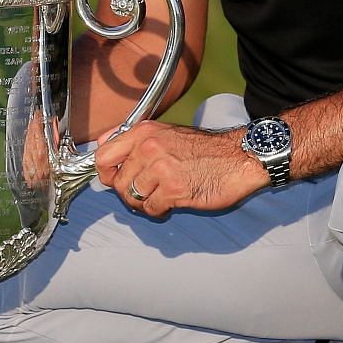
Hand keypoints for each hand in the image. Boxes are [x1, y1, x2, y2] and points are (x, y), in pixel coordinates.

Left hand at [94, 120, 267, 217]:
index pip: (103, 155)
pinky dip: (159, 210)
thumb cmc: (205, 148)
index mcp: (144, 132)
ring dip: (144, 203)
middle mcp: (149, 148)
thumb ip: (135, 140)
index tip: (114, 179)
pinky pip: (150, 208)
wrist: (239, 157)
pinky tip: (172, 202)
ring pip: (132, 197)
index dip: (105, 173)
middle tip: (146, 192)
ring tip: (160, 197)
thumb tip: (104, 146)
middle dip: (129, 192)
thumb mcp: (166, 132)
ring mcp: (161, 169)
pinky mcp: (174, 190)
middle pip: (117, 182)